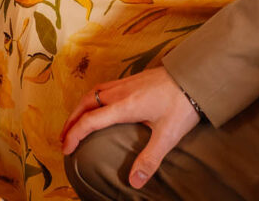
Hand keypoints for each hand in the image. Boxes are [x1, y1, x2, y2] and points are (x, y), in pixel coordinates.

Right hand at [60, 66, 199, 190]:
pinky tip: (96, 106)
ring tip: (74, 123)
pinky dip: (91, 99)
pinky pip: (102, 87)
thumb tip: (133, 182)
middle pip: (85, 104)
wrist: (194, 76)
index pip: (90, 121)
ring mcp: (124, 83)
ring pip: (92, 93)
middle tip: (64, 138)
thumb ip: (150, 159)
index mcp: (124, 106)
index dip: (74, 135)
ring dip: (79, 109)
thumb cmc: (182, 104)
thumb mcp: (168, 136)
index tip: (66, 149)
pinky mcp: (131, 79)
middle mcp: (119, 92)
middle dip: (71, 122)